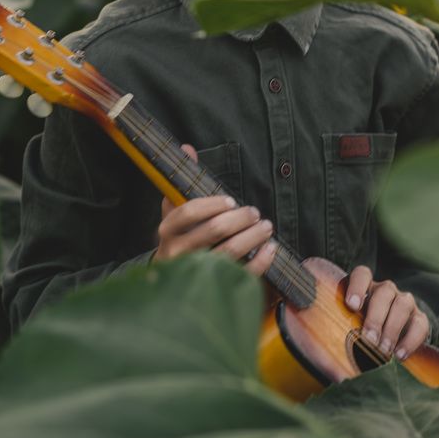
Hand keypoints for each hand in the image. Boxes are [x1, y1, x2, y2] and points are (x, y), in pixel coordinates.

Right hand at [154, 143, 276, 276]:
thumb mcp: (176, 211)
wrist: (171, 282)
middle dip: (239, 219)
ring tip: (266, 226)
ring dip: (253, 237)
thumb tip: (187, 147)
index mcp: (167, 230)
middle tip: (255, 212)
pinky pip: (241, 275)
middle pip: (213, 231)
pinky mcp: (213, 290)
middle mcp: (176, 252)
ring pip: (229, 253)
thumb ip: (184, 180)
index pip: (188, 211)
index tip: (231, 200)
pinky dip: (260, 261)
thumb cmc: (180, 238)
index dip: (212, 204)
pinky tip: (271, 249)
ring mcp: (194, 274)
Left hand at [344, 265, 429, 360]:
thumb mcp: (345, 327)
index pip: (362, 274)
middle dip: (376, 316)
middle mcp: (386, 291)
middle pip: (384, 292)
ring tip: (383, 351)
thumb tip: (315, 341)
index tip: (351, 306)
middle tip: (368, 339)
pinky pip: (420, 324)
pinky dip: (411, 340)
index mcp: (365, 288)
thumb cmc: (357, 334)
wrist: (386, 345)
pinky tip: (399, 355)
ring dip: (392, 328)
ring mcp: (405, 302)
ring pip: (403, 304)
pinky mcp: (420, 319)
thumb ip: (335, 329)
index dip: (357, 287)